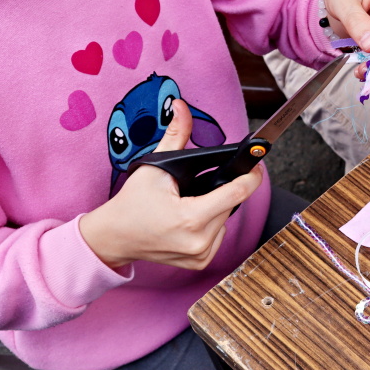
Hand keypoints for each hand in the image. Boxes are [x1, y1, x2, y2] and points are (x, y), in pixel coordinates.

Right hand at [79, 100, 262, 269]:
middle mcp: (198, 241)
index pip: (237, 193)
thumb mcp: (154, 166)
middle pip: (231, 204)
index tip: (255, 164)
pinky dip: (211, 225)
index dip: (251, 175)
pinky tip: (192, 220)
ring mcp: (200, 255)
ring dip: (217, 207)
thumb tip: (182, 107)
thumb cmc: (132, 203)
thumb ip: (176, 136)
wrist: (114, 237)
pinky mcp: (200, 262)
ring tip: (191, 202)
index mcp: (190, 218)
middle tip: (203, 183)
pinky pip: (219, 235)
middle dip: (224, 189)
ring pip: (226, 220)